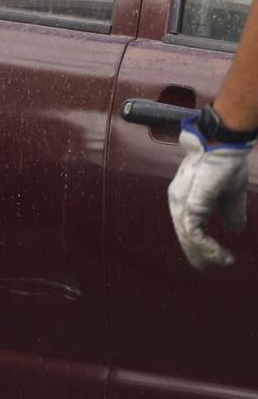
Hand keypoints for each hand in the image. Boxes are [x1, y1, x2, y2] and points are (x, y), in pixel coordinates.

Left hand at [171, 120, 249, 268]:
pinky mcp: (190, 200)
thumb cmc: (225, 162)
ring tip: (222, 262)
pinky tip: (219, 254)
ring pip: (186, 236)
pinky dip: (206, 246)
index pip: (185, 228)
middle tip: (213, 268)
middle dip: (198, 255)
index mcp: (183, 197)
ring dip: (204, 254)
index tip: (217, 259)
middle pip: (183, 235)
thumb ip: (230, 212)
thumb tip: (235, 230)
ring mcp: (181, 199)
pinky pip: (193, 230)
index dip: (198, 246)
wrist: (223, 142)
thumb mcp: (230, 194)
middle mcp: (177, 199)